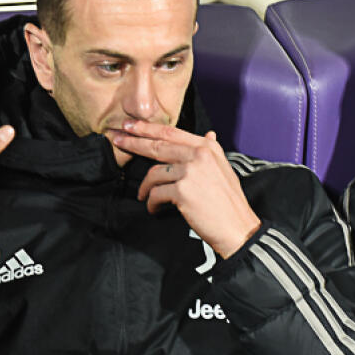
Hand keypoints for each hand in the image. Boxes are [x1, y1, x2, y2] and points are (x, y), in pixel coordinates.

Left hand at [110, 121, 260, 257]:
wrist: (237, 227)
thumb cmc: (228, 202)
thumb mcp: (223, 169)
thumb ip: (210, 151)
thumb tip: (208, 134)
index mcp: (207, 148)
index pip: (171, 132)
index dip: (147, 128)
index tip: (130, 126)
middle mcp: (199, 155)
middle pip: (158, 145)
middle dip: (134, 142)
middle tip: (117, 140)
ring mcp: (191, 172)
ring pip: (154, 173)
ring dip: (145, 187)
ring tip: (144, 196)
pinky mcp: (183, 191)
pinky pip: (156, 194)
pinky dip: (151, 203)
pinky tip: (154, 208)